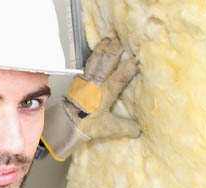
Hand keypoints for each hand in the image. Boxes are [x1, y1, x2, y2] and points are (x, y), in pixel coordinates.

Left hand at [40, 37, 140, 160]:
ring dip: (103, 48)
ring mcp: (86, 80)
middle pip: (104, 65)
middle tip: (123, 42)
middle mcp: (94, 86)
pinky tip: (100, 46)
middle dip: (114, 52)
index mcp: (102, 97)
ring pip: (95, 60)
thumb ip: (125, 127)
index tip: (135, 62)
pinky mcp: (80, 78)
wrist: (66, 123)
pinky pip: (89, 62)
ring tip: (111, 38)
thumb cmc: (87, 125)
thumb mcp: (108, 128)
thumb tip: (140, 130)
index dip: (125, 72)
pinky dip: (95, 53)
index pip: (116, 82)